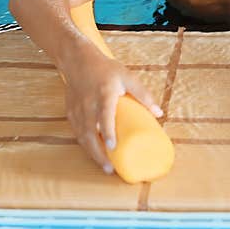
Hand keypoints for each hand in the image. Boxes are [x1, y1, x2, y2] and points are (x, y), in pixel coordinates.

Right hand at [61, 50, 162, 174]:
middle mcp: (88, 104)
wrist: (77, 60)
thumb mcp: (127, 77)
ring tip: (104, 166)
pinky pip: (76, 132)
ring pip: (82, 136)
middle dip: (98, 153)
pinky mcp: (70, 112)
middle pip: (90, 133)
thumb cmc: (105, 69)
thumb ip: (143, 94)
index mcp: (104, 94)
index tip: (112, 147)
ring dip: (91, 153)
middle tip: (110, 169)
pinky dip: (84, 144)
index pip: (104, 115)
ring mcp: (77, 109)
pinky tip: (93, 153)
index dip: (108, 131)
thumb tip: (159, 113)